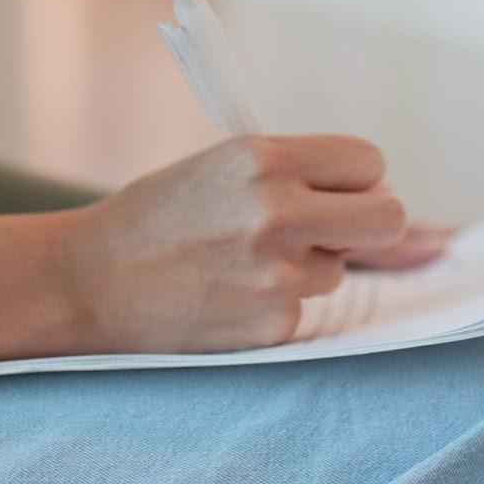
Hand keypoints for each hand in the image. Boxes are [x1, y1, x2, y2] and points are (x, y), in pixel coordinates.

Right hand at [0, 135, 440, 372]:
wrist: (89, 281)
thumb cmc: (160, 216)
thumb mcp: (225, 166)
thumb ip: (302, 175)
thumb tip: (394, 205)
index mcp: (265, 159)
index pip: (369, 163)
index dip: (357, 179)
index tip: (337, 190)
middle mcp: (277, 212)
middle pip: (387, 218)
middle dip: (369, 224)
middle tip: (331, 229)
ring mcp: (276, 274)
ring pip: (340, 269)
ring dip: (308, 265)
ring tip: (242, 261)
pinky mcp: (271, 325)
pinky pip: (305, 310)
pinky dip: (278, 305)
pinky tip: (229, 294)